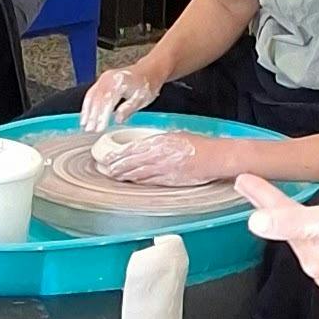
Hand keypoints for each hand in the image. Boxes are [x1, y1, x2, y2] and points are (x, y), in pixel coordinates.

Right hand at [80, 65, 162, 132]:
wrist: (149, 71)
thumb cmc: (146, 85)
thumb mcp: (141, 99)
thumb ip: (128, 109)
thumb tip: (117, 119)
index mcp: (120, 82)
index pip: (108, 101)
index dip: (103, 116)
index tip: (100, 127)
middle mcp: (110, 78)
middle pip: (98, 99)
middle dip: (93, 115)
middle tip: (90, 129)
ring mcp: (104, 78)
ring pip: (92, 96)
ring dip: (87, 111)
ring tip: (85, 125)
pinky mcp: (102, 81)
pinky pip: (91, 93)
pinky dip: (87, 105)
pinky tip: (86, 114)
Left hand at [99, 130, 222, 186]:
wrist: (214, 158)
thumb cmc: (197, 145)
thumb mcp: (173, 136)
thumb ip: (157, 142)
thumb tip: (143, 147)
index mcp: (157, 143)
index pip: (130, 151)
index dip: (116, 157)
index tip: (106, 159)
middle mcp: (157, 157)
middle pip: (130, 165)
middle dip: (115, 168)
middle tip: (104, 170)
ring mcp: (162, 171)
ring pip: (137, 175)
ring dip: (123, 176)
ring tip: (113, 176)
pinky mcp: (169, 181)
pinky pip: (149, 182)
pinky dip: (138, 182)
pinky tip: (131, 181)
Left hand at [236, 175, 318, 294]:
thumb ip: (295, 223)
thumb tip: (257, 224)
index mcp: (316, 256)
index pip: (280, 221)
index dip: (262, 196)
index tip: (245, 179)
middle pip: (294, 231)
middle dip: (277, 208)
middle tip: (258, 184)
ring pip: (312, 238)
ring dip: (298, 219)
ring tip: (283, 197)